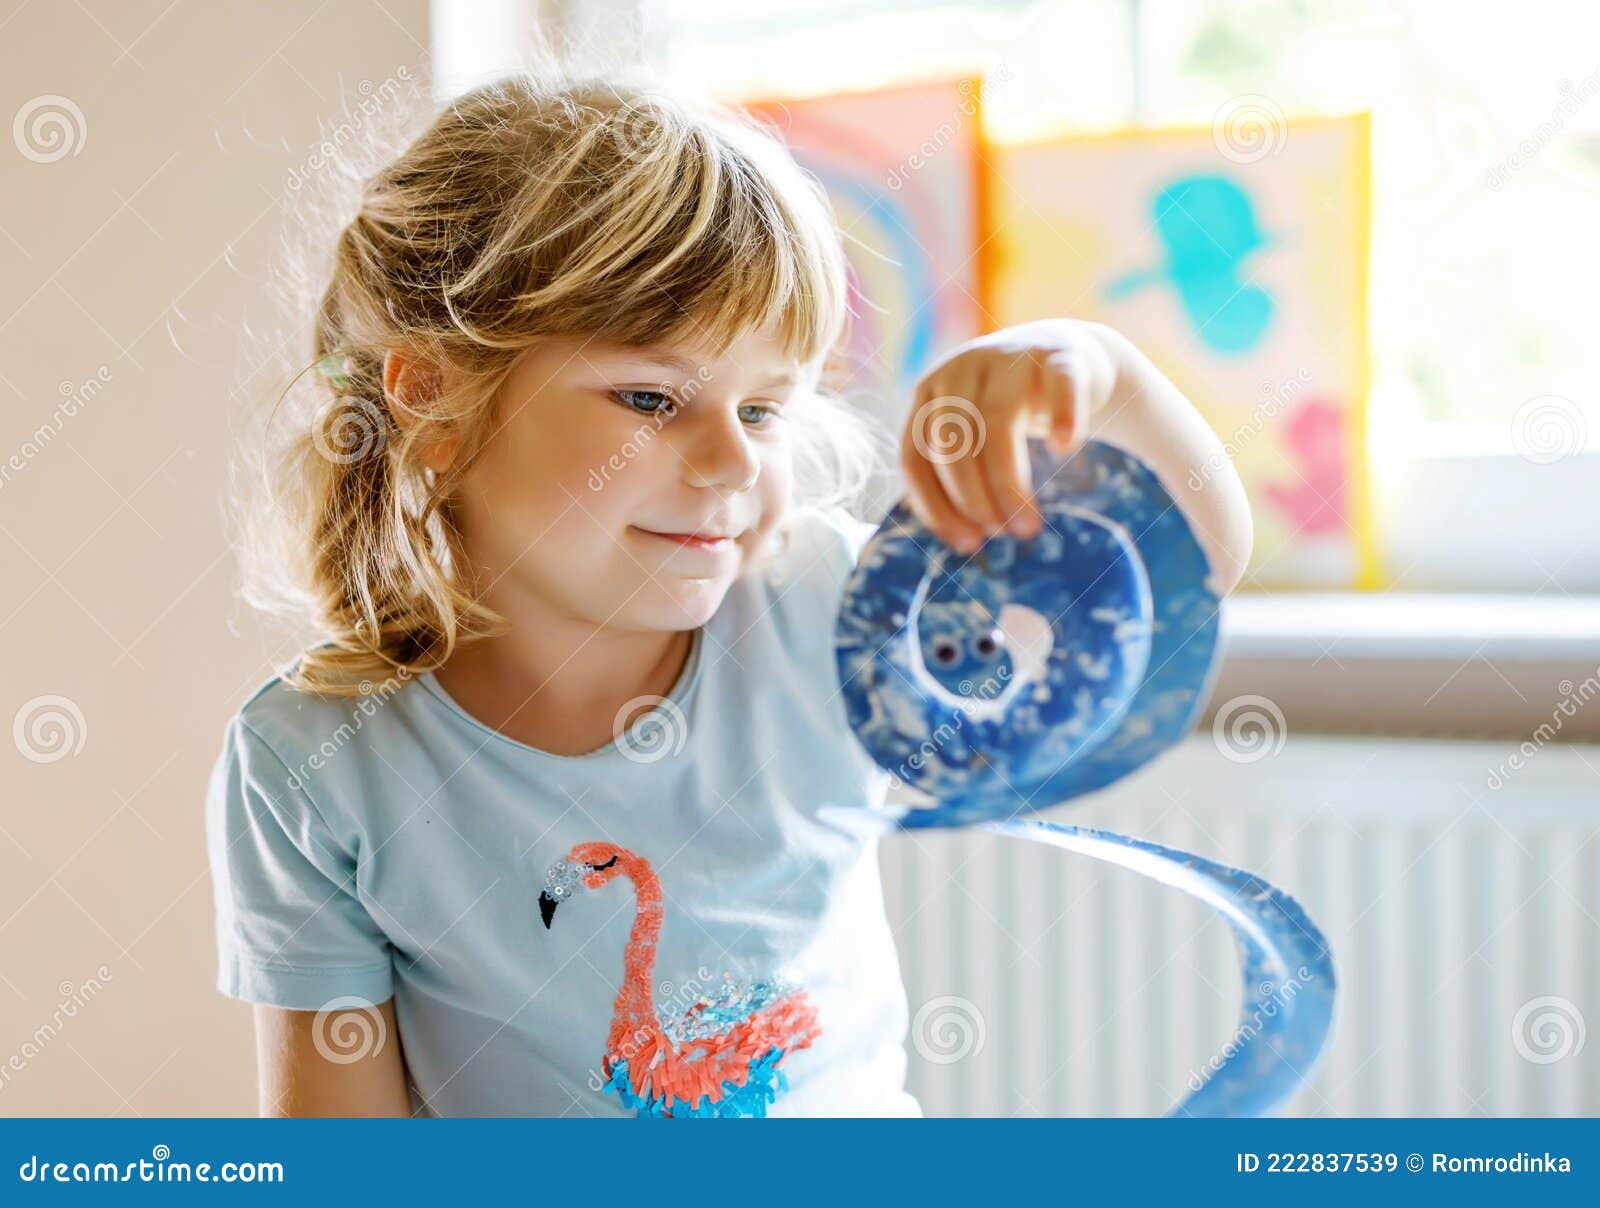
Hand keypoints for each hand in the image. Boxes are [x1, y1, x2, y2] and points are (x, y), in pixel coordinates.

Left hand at [899, 318, 1119, 552]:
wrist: (1069, 353)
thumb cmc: (1012, 410)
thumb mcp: (974, 434)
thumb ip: (958, 473)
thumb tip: (963, 541)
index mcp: (929, 394)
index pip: (915, 456)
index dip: (935, 506)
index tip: (966, 545)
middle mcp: (961, 370)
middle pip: (953, 443)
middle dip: (975, 499)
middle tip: (1004, 535)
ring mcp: (1009, 357)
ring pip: (998, 422)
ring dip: (1010, 481)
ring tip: (1028, 525)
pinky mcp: (1059, 354)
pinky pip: (1058, 385)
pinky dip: (1062, 417)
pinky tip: (1064, 449)